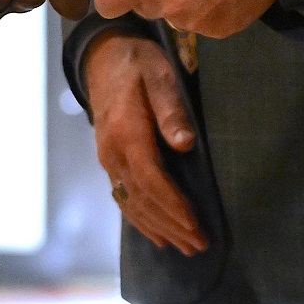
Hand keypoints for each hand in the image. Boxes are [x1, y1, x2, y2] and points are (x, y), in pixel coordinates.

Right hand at [84, 31, 205, 255]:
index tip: (194, 224)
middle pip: (142, 198)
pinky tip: (156, 234)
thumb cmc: (138, 63)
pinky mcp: (108, 160)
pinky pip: (122, 197)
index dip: (172, 205)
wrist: (103, 57)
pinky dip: (139, 220)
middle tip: (200, 245)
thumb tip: (185, 143)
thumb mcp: (159, 75)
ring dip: (159, 228)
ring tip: (185, 247)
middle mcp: (112, 151)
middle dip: (171, 225)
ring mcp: (106, 158)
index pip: (150, 178)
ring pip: (131, 203)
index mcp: (126, 131)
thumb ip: (171, 109)